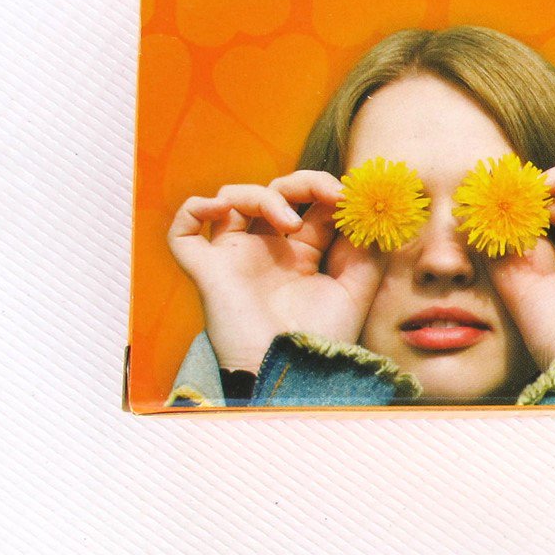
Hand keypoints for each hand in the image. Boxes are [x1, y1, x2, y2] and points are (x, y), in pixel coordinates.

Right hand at [168, 170, 383, 370]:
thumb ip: (366, 251)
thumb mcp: (356, 291)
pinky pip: (184, 228)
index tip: (352, 194)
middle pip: (278, 192)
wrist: (292, 372)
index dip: (330, 191)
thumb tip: (370, 212)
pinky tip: (222, 208)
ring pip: (234, 198)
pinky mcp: (207, 269)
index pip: (312, 205)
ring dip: (264, 196)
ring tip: (290, 223)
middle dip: (305, 182)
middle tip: (331, 193)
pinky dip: (197, 206)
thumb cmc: (323, 339)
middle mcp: (268, 251)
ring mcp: (236, 257)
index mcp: (303, 255)